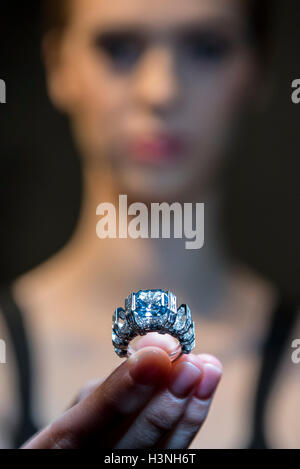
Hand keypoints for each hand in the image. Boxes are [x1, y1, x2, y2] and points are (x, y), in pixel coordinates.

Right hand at [22, 343, 221, 448]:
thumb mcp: (84, 400)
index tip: (155, 355)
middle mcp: (87, 462)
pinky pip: (169, 454)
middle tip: (190, 365)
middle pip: (129, 446)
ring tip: (207, 370)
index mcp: (55, 445)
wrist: (84, 453)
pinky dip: (188, 424)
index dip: (124, 388)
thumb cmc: (80, 428)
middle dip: (163, 401)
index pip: (86, 422)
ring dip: (187, 411)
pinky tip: (200, 397)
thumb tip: (155, 348)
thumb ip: (113, 381)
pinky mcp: (146, 468)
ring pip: (157, 453)